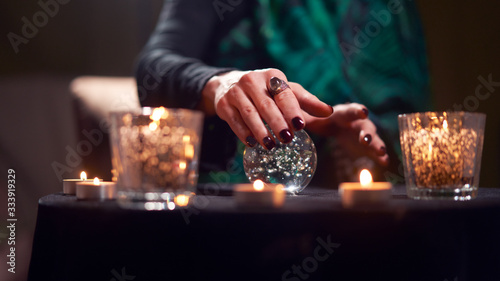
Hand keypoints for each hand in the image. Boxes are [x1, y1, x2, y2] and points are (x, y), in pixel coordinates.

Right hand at [200, 69, 332, 148]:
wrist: (228, 84)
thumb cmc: (265, 91)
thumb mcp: (285, 91)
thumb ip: (307, 101)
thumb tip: (329, 112)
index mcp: (272, 75)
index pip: (283, 93)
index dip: (292, 109)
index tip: (300, 125)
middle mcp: (252, 80)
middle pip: (266, 105)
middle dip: (277, 123)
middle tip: (287, 139)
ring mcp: (236, 92)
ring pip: (249, 113)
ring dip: (260, 131)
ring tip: (271, 145)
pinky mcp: (223, 104)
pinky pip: (234, 121)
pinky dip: (243, 133)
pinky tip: (252, 143)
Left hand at [302, 99, 388, 166]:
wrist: (332, 124)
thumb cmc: (321, 117)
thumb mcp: (312, 117)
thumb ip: (305, 118)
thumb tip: (295, 120)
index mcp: (343, 114)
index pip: (350, 110)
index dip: (357, 111)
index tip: (363, 112)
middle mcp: (356, 123)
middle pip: (365, 126)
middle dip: (367, 132)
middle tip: (366, 140)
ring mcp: (363, 135)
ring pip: (373, 139)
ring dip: (377, 145)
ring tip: (381, 153)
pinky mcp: (365, 147)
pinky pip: (374, 152)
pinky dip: (380, 157)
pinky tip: (385, 162)